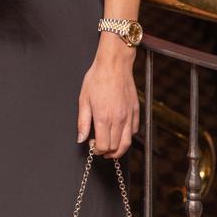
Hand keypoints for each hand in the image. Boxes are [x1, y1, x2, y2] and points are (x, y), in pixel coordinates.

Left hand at [77, 36, 138, 158]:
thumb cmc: (97, 78)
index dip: (96, 150)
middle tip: (99, 148)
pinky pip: (134, 130)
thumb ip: (83, 122)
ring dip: (119, 149)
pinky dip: (127, 136)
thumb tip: (81, 138)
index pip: (103, 146)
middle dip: (106, 152)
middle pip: (115, 147)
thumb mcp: (83, 99)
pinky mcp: (136, 111)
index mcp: (104, 118)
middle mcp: (118, 120)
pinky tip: (120, 132)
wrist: (114, 64)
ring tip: (110, 148)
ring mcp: (129, 116)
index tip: (92, 144)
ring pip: (127, 143)